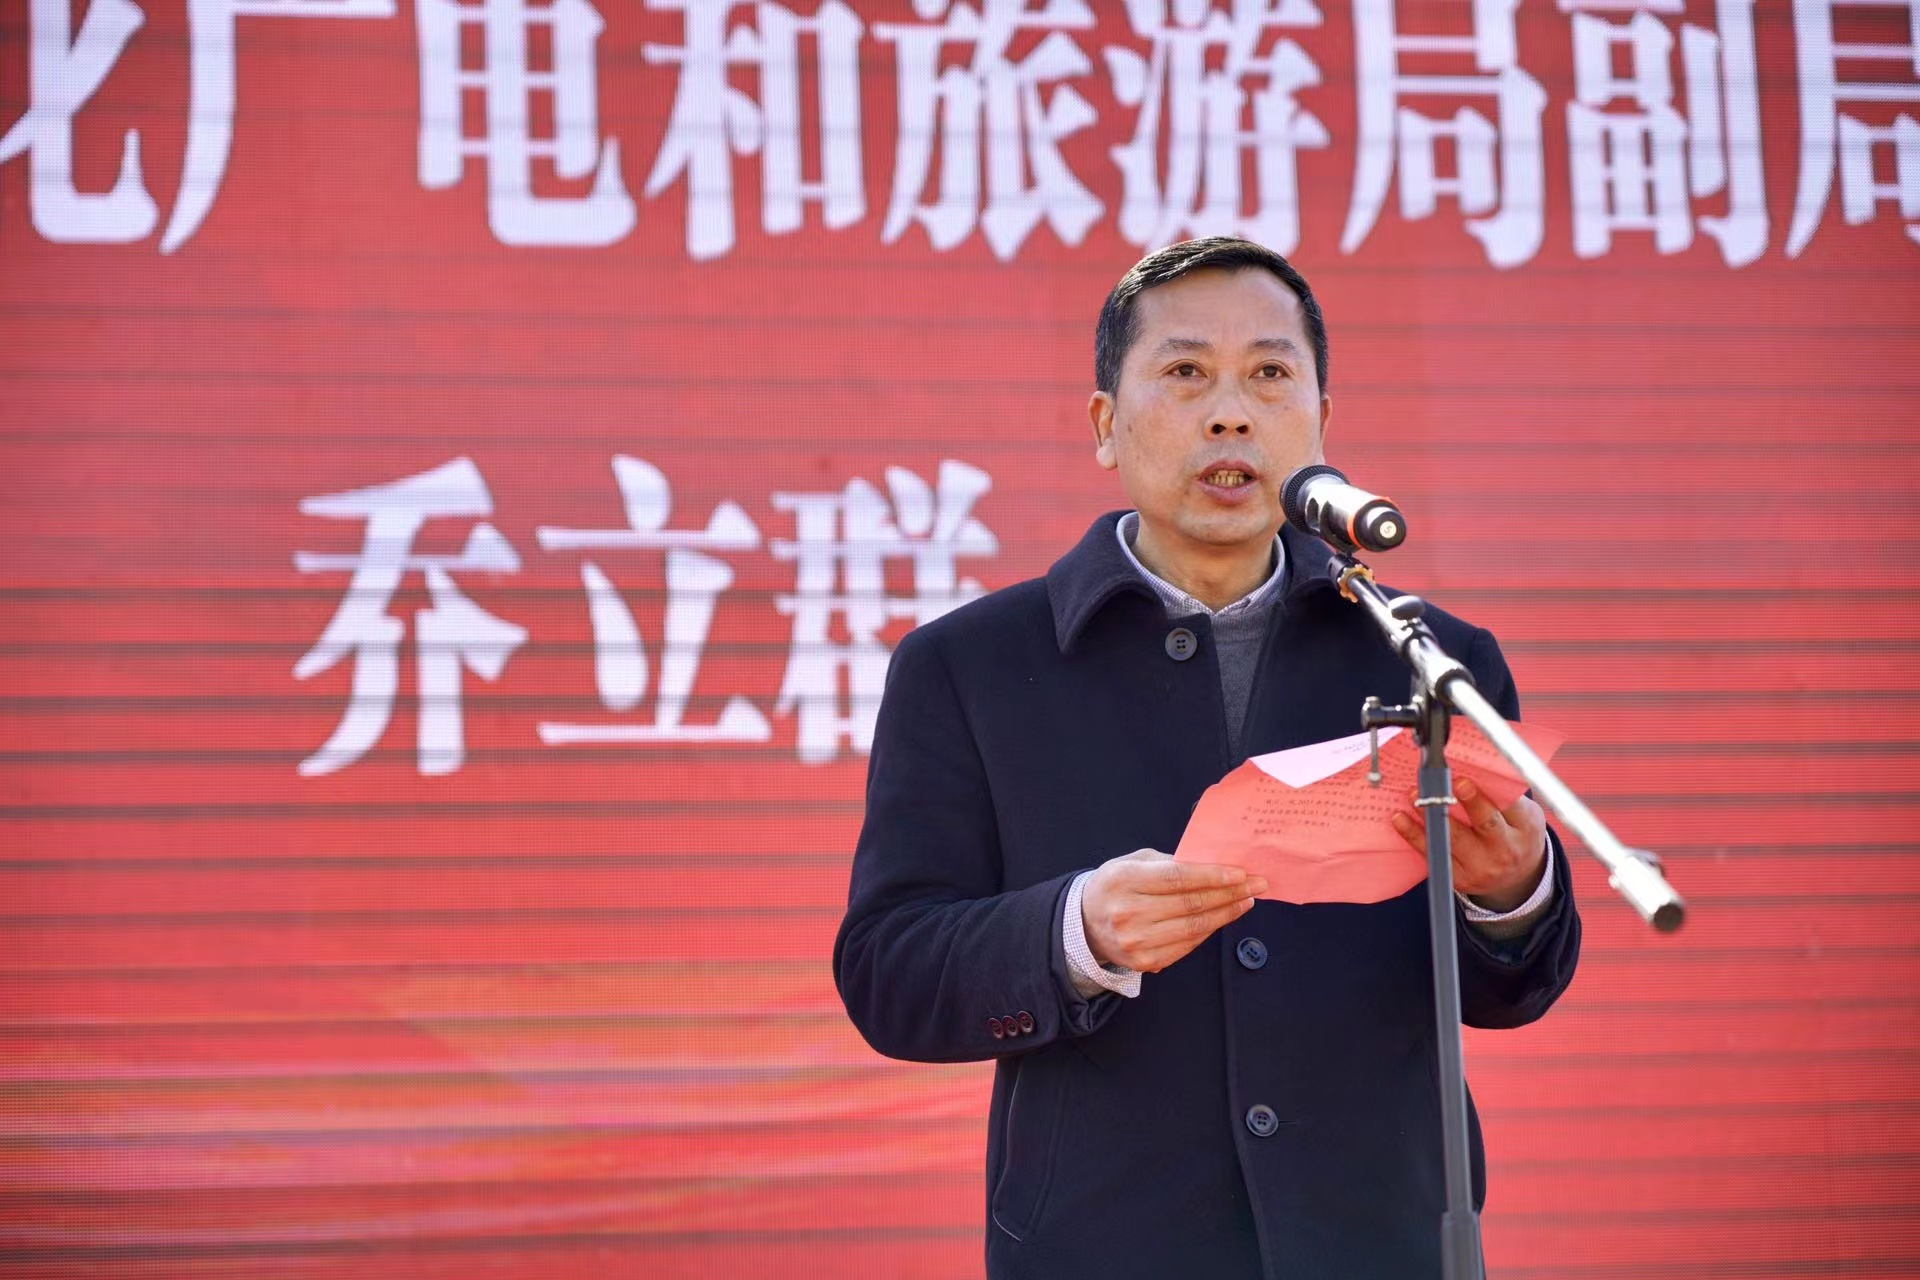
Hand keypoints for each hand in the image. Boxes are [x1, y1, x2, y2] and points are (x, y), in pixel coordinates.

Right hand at [1081, 849, 1266, 973]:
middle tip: (1256, 885)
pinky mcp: (1145, 962)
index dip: (1213, 876)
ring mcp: (1137, 941)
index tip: (1241, 873)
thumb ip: (1170, 862)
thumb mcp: (1133, 862)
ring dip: (1226, 914)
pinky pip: (1187, 945)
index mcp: (1124, 880)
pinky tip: (1223, 918)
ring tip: (1246, 901)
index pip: (1178, 878)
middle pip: (1191, 903)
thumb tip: (1214, 864)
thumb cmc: (1116, 886)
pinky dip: (1209, 930)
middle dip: (1230, 893)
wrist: (1084, 924)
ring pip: (1194, 927)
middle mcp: (1128, 913)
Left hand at [1390, 776, 1546, 912]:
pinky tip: (1400, 819)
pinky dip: (1415, 836)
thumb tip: (1468, 767)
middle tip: (1442, 786)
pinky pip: (1435, 856)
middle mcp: (1505, 850)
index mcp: (1524, 828)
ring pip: (1453, 841)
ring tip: (1414, 797)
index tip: (1463, 780)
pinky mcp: (1460, 878)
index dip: (1485, 794)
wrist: (1518, 878)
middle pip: (1485, 825)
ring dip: (1430, 817)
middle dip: (1463, 804)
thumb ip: (1502, 795)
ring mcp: (1482, 867)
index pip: (1509, 807)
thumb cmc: (1515, 834)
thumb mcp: (1522, 814)